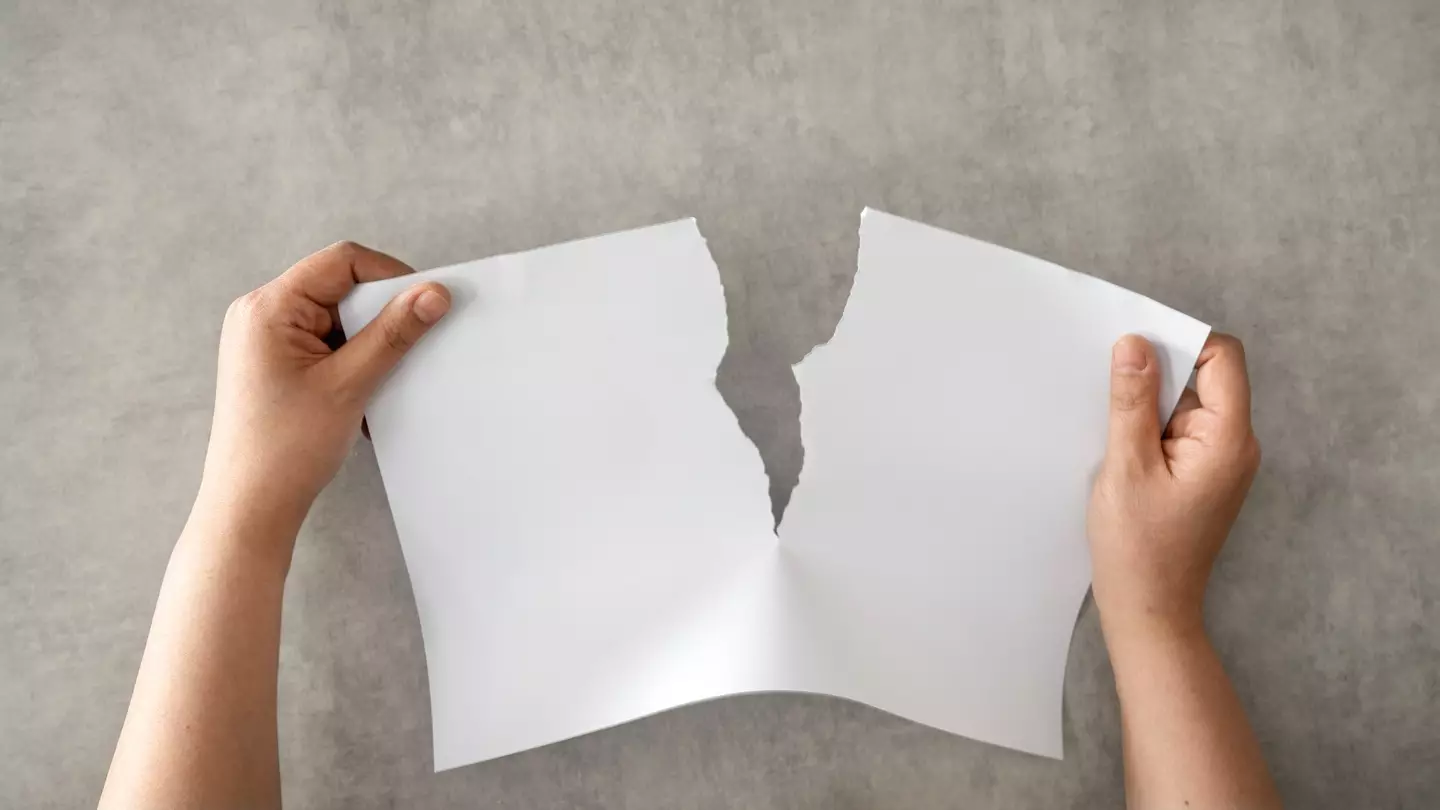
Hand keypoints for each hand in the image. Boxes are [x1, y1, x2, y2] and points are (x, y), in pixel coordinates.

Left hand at [200, 241, 449, 533]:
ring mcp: (264, 339)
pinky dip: (351, 362)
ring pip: (336, 318)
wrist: (250, 505)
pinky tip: (359, 394)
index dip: (390, 276)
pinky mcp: (273, 362)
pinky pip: (325, 343)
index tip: (426, 303)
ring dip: (366, 344)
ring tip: (372, 383)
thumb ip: (394, 333)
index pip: (342, 262)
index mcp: (268, 307)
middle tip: (404, 349)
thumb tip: (433, 293)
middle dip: (378, 315)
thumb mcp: (349, 384)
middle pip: (339, 287)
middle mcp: (260, 314)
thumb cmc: (285, 449)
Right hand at [1088, 333, 1260, 642]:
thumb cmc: (1138, 548)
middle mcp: (1234, 444)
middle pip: (1204, 376)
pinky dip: (1148, 425)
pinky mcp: (1199, 474)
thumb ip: (1132, 402)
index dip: (1180, 340)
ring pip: (1186, 403)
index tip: (1133, 344)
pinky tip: (1118, 442)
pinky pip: (1178, 429)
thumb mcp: (1127, 466)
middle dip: (1158, 370)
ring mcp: (1218, 461)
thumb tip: (1135, 344)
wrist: (1149, 609)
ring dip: (1148, 401)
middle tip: (1110, 383)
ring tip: (1110, 421)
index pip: (1222, 358)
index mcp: (1228, 438)